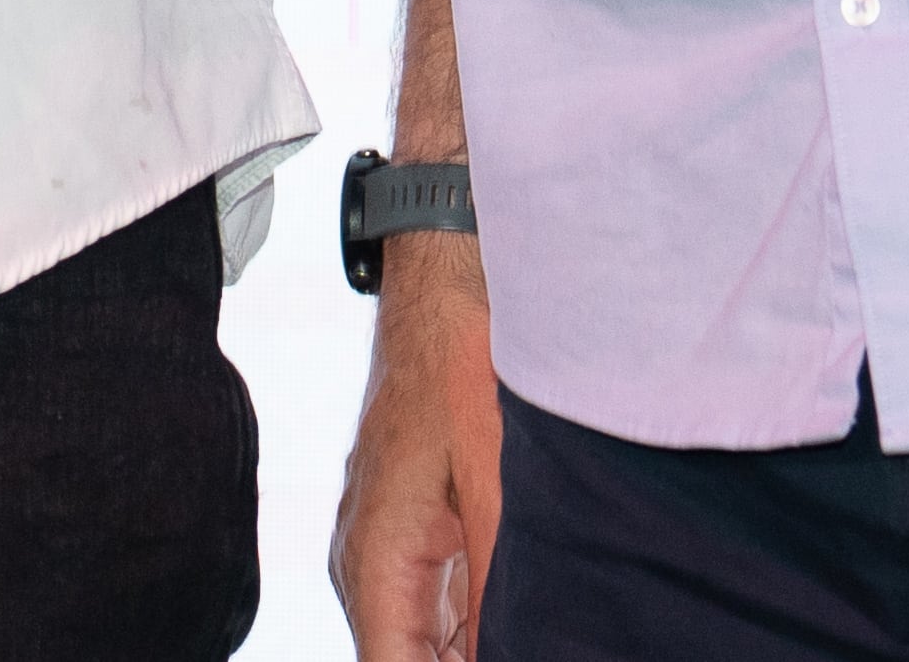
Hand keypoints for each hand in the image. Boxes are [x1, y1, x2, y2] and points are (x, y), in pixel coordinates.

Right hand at [329, 246, 501, 657]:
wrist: (442, 283)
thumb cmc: (462, 366)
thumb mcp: (498, 484)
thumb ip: (497, 588)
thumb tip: (514, 649)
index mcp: (375, 562)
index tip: (516, 654)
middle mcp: (365, 565)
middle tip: (543, 635)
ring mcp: (384, 549)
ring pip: (425, 643)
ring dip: (475, 648)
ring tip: (541, 628)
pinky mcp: (409, 532)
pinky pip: (437, 609)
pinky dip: (477, 629)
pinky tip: (528, 624)